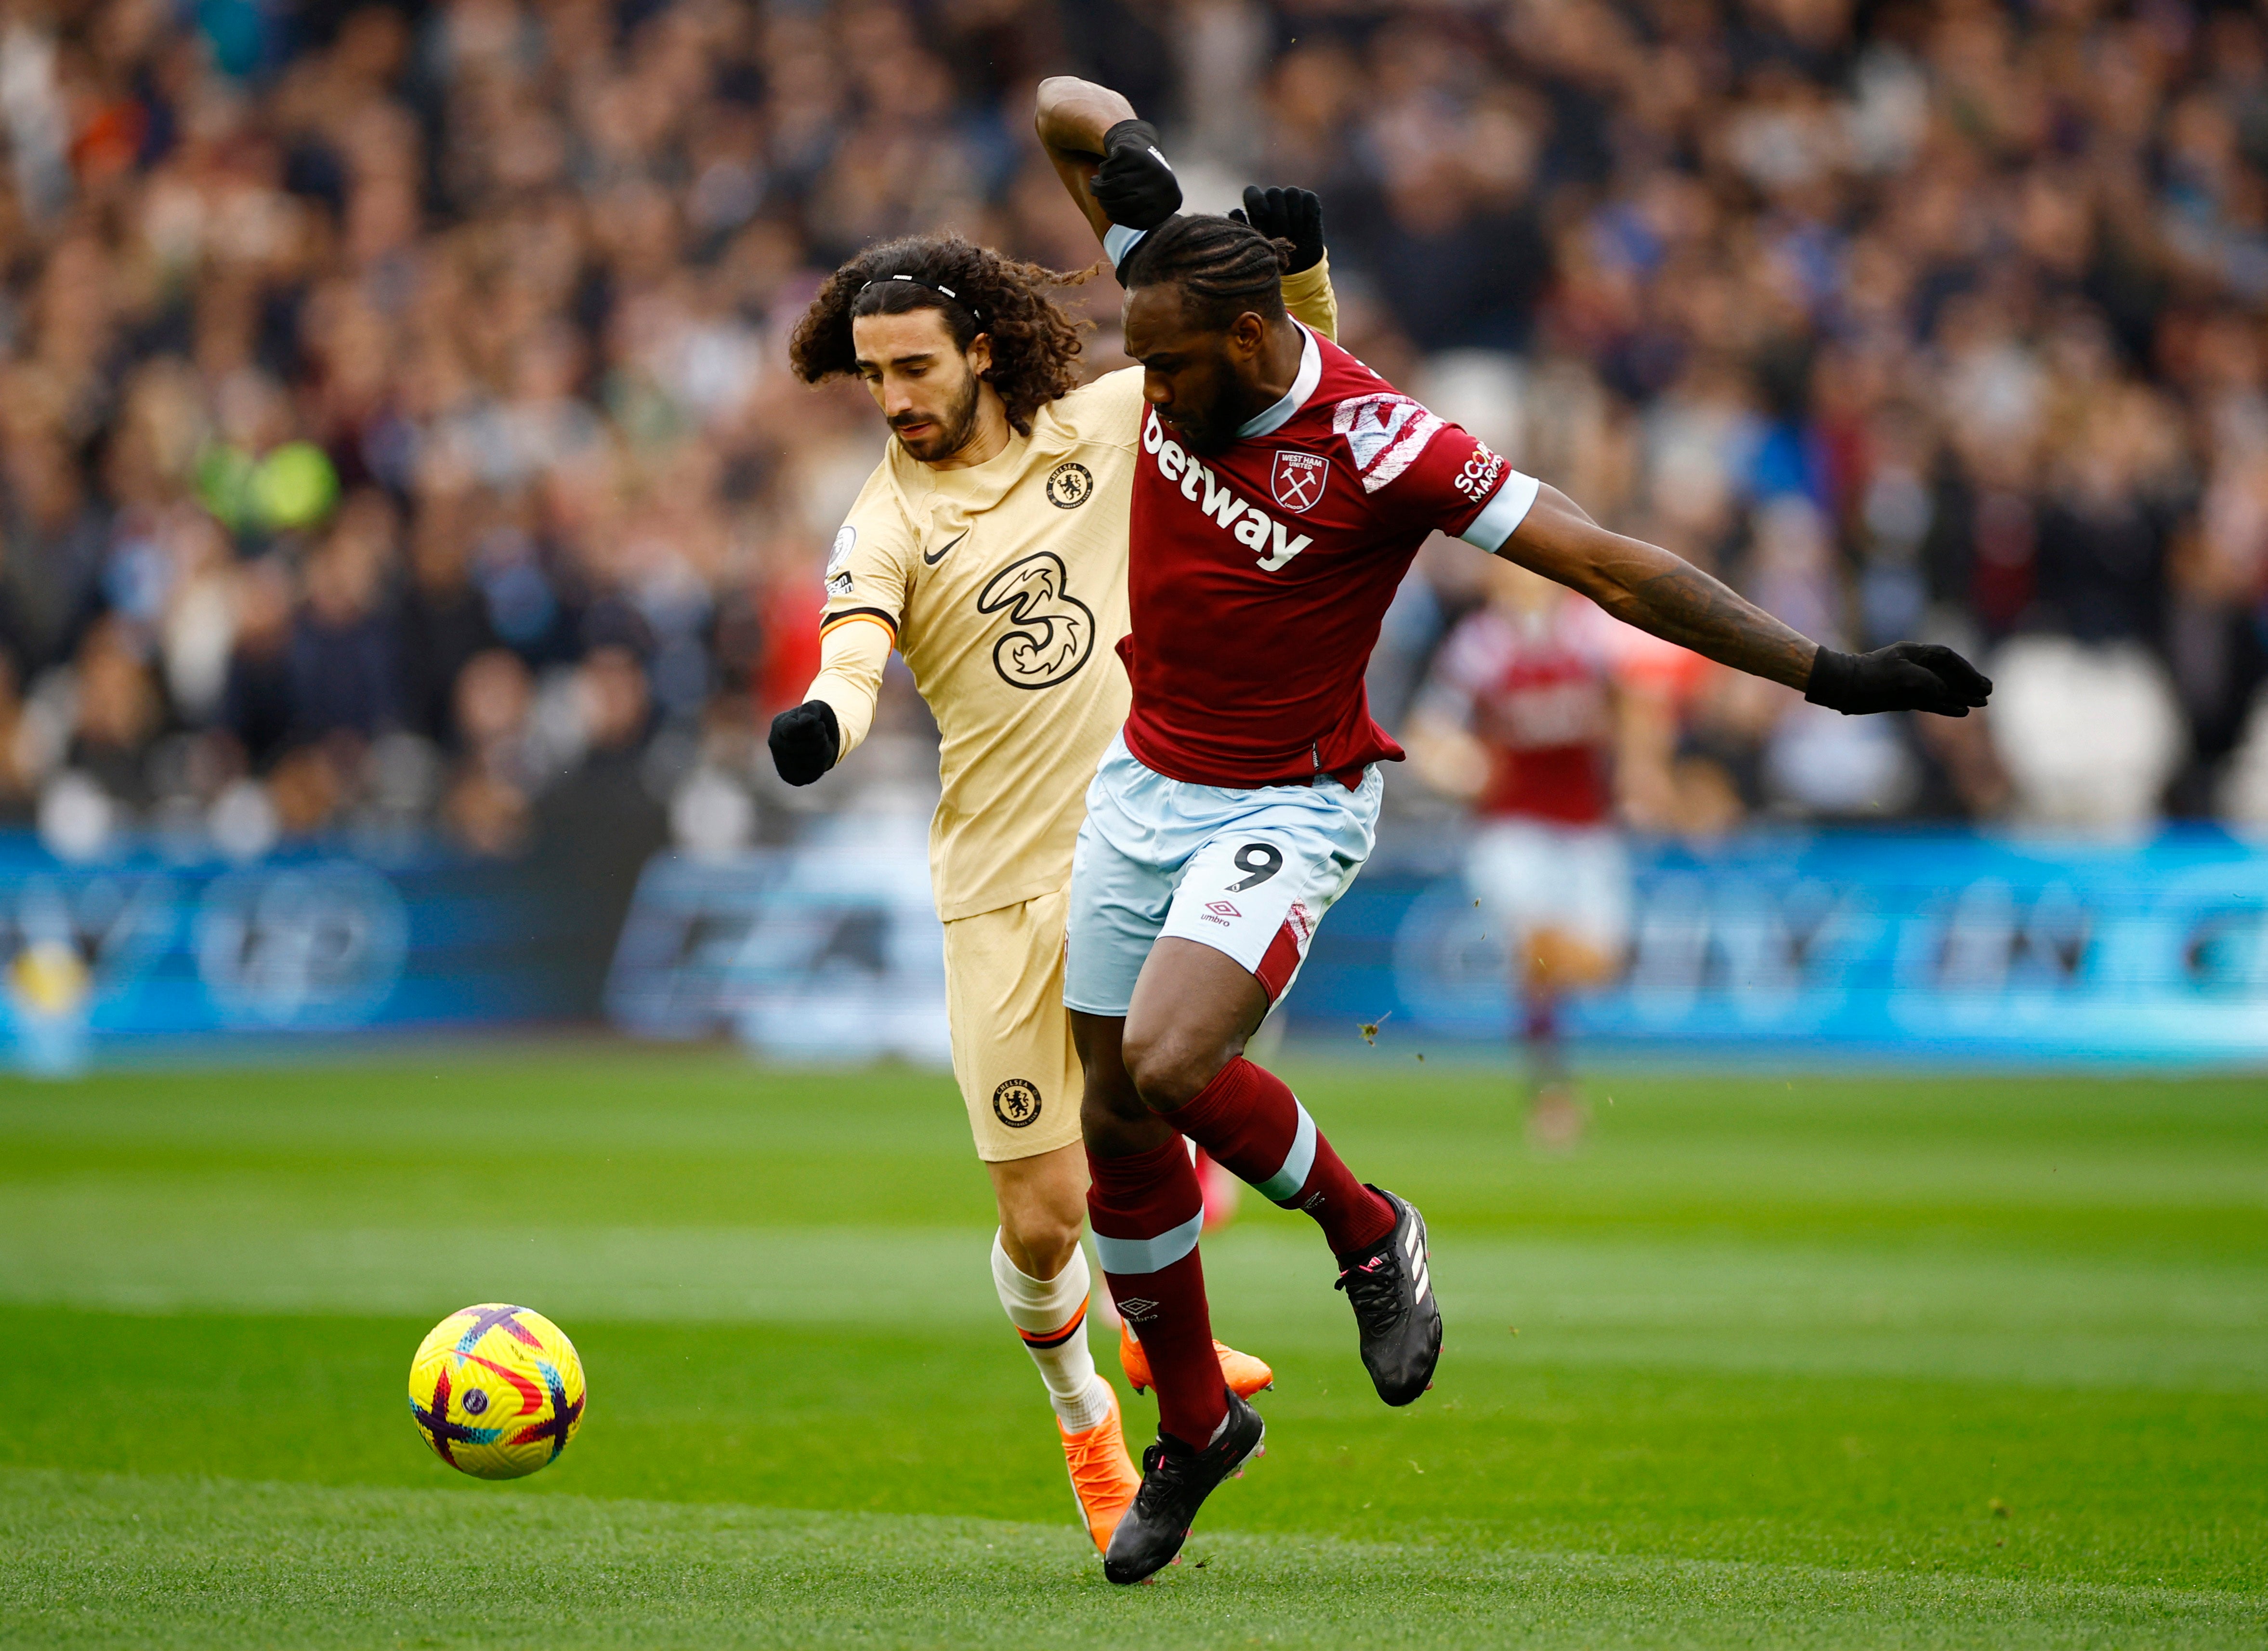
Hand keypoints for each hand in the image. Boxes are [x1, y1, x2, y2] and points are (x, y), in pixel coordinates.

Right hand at [768, 699, 839, 784]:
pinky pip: (814, 772)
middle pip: (807, 746)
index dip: (814, 727)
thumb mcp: (815, 709)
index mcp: (779, 724)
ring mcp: (781, 762)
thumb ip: (810, 711)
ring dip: (824, 749)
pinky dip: (823, 762)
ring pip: (812, 760)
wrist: (818, 738)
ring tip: (820, 743)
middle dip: (821, 737)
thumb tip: (806, 722)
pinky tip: (818, 756)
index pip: (795, 730)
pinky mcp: (792, 777)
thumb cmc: (815, 721)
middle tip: (821, 732)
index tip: (816, 721)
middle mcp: (775, 744)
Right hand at [1091, 118, 1180, 230]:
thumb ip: (1141, 215)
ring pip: (1114, 187)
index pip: (1141, 221)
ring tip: (1094, 186)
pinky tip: (1104, 170)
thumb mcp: (1149, 201)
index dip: (1120, 220)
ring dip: (1098, 190)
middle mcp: (1164, 182)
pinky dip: (1102, 173)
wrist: (1140, 143)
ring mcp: (1150, 166)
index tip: (1110, 215)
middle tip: (1100, 201)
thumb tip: (1125, 220)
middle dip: (1106, 205)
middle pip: (1127, 205)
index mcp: (1171, 200)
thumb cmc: (1141, 181)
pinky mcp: (1133, 153)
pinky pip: (1108, 171)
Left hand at [1230, 185, 1323, 272]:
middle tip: (1282, 235)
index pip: (1252, 192)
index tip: (1263, 215)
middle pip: (1274, 192)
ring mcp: (1292, 196)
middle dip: (1279, 216)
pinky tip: (1305, 229)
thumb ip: (1244, 229)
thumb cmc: (1273, 254)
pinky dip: (1307, 214)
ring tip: (1294, 234)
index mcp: (1256, 206)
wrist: (1299, 263)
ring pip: (1292, 192)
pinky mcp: (1309, 199)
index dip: (1256, 199)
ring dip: (1294, 216)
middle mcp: (1273, 197)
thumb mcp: (1257, 246)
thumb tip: (1234, 211)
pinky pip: (1308, 199)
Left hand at [1805, 642, 1992, 716]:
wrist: (1842, 688)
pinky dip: (1946, 706)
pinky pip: (1930, 702)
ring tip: (1982, 703)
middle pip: (1948, 674)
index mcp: (1914, 653)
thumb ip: (1926, 680)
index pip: (1947, 658)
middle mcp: (1915, 667)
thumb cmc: (1869, 676)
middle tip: (1988, 692)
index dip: (1965, 669)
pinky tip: (1961, 711)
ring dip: (1962, 696)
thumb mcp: (1900, 675)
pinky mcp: (1903, 698)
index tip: (1979, 680)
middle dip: (1968, 682)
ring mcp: (1910, 683)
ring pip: (1942, 690)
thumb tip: (1944, 691)